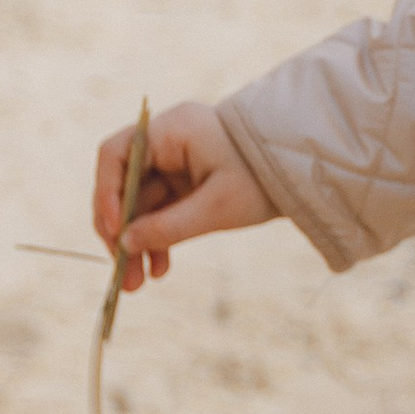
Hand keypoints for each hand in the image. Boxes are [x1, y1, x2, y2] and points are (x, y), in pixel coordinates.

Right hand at [93, 101, 273, 290]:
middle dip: (122, 230)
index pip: (116, 154)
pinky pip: (162, 210)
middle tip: (121, 271)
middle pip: (125, 185)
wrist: (308, 174)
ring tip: (137, 283)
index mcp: (173, 129)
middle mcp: (168, 141)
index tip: (113, 232)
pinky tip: (160, 268)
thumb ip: (169, 227)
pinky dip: (159, 237)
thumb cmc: (265, 178)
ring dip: (138, 242)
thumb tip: (125, 245)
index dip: (106, 193)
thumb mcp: (218, 208)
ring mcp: (178, 162)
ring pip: (142, 204)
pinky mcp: (189, 183)